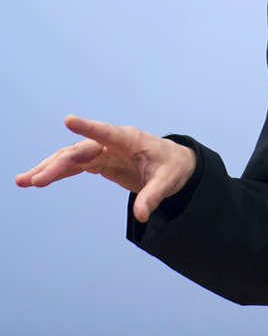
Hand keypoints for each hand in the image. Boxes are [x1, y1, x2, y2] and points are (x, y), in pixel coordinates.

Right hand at [15, 115, 196, 222]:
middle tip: (35, 179)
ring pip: (72, 157)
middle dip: (57, 164)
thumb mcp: (168, 182)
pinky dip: (58, 172)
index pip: (108, 133)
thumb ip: (153, 196)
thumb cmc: (173, 167)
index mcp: (132, 140)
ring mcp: (105, 151)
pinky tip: (37, 179)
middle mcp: (114, 143)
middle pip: (81, 150)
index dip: (88, 127)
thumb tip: (142, 215)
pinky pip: (75, 166)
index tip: (68, 120)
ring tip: (23, 180)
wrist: (176, 164)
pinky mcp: (101, 161)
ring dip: (49, 168)